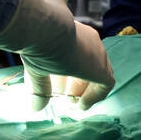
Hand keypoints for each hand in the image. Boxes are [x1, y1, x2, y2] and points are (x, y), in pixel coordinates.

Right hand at [0, 0, 114, 110]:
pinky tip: (80, 105)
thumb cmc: (37, 44)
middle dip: (75, 83)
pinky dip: (93, 96)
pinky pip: (105, 85)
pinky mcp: (102, 69)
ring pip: (96, 74)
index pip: (76, 54)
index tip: (57, 86)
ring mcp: (98, 54)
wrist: (45, 32)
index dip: (68, 72)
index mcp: (74, 33)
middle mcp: (89, 41)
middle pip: (87, 65)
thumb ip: (40, 87)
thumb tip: (36, 108)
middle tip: (63, 97)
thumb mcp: (37, 67)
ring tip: (71, 104)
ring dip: (83, 90)